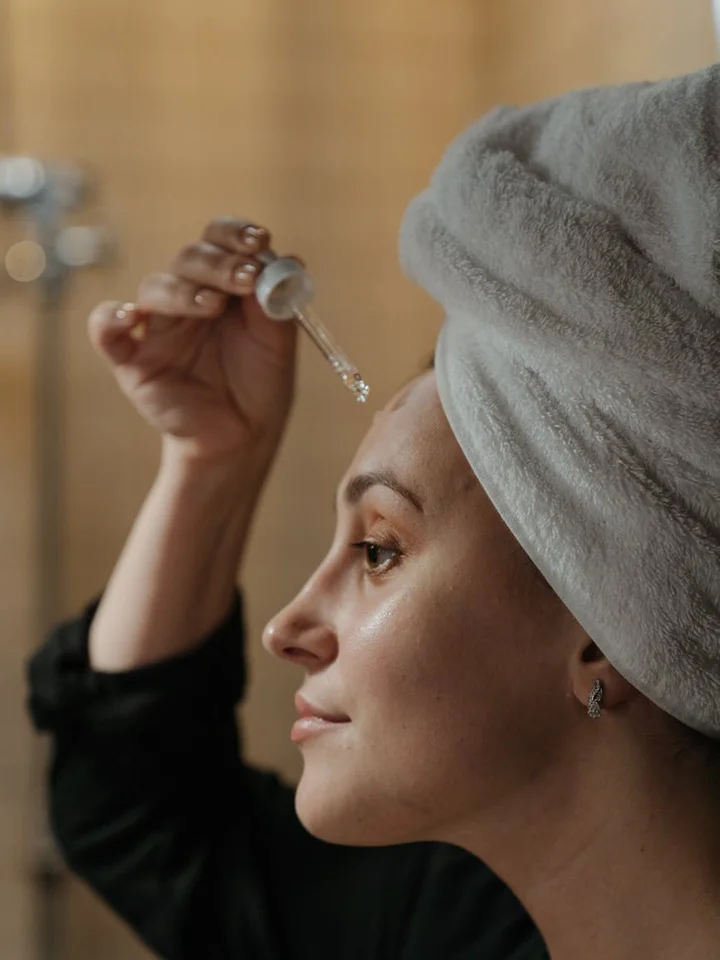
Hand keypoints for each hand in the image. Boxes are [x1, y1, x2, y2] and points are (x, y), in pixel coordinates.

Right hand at [89, 217, 297, 464]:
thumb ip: (277, 305)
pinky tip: (129, 319)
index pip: (219, 242)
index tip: (259, 241)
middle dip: (219, 264)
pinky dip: (110, 319)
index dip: (235, 234)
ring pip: (155, 287)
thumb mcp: (278, 344)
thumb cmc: (260, 384)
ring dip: (184, 290)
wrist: (243, 436)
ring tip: (214, 305)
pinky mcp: (132, 360)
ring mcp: (157, 327)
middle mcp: (187, 298)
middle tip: (246, 278)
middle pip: (189, 259)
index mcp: (223, 285)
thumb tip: (290, 261)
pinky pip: (106, 331)